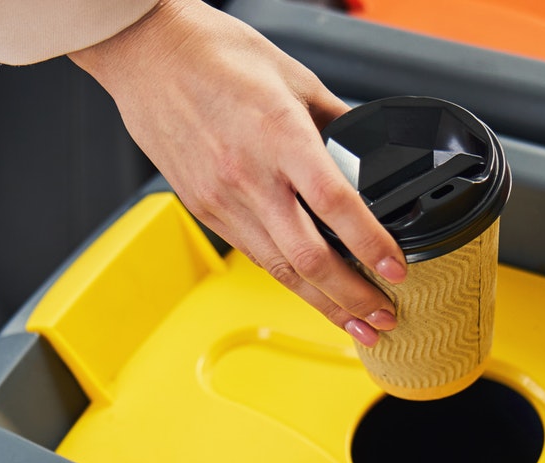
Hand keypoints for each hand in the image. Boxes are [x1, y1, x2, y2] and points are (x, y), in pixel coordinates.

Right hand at [71, 0, 406, 345]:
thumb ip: (333, 121)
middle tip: (385, 317)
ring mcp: (223, 199)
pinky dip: (289, 280)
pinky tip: (311, 293)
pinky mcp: (205, 211)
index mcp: (279, 135)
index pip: (336, 205)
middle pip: (310, 257)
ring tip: (357, 324)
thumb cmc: (215, 55)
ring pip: (281, 270)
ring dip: (324, 303)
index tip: (396, 270)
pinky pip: (255, 255)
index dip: (370, 245)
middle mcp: (250, 176)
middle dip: (354, 298)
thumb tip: (363, 155)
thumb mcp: (293, 77)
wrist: (148, 55)